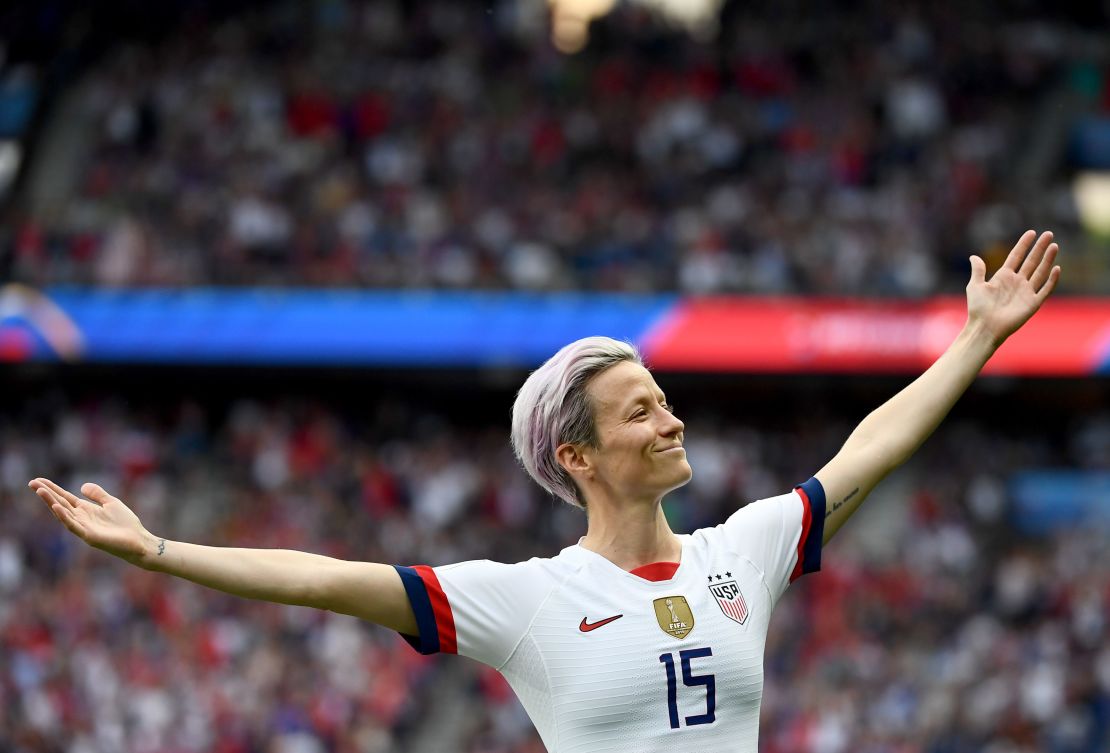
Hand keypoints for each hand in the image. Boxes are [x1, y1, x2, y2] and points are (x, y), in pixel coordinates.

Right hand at [28, 478, 155, 565]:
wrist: (139, 541)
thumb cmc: (126, 524)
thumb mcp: (111, 503)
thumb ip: (97, 494)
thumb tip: (81, 486)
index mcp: (86, 510)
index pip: (65, 498)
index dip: (52, 489)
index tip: (38, 480)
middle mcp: (81, 519)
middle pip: (60, 504)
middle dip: (46, 494)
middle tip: (32, 483)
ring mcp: (83, 528)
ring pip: (63, 514)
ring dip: (51, 503)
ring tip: (40, 491)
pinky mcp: (89, 537)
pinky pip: (74, 526)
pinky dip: (65, 516)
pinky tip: (57, 507)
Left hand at [967, 230, 1060, 344]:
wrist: (985, 327)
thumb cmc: (978, 308)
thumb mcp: (975, 286)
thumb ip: (978, 271)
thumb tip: (973, 256)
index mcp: (1003, 276)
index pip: (1016, 256)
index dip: (1024, 245)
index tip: (1031, 232)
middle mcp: (1017, 282)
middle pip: (1031, 261)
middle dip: (1039, 248)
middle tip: (1049, 234)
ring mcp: (1026, 292)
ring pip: (1040, 272)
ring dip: (1048, 259)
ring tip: (1054, 246)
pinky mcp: (1033, 303)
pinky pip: (1045, 290)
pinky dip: (1051, 280)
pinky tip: (1056, 268)